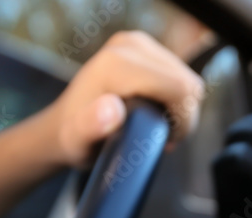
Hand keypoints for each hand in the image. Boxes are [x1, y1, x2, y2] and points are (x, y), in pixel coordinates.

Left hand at [41, 30, 205, 168]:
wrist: (63, 124)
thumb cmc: (74, 138)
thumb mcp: (78, 141)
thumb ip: (91, 126)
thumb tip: (112, 109)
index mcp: (118, 64)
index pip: (180, 89)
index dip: (182, 121)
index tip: (165, 142)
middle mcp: (129, 45)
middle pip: (187, 82)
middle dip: (183, 116)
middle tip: (162, 136)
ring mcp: (137, 42)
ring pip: (188, 79)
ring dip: (181, 109)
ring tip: (159, 127)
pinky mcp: (144, 46)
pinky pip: (180, 74)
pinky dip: (176, 98)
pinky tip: (158, 112)